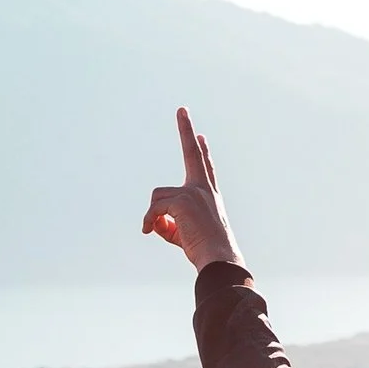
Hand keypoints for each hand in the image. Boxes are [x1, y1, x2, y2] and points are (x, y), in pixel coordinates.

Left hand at [143, 109, 239, 269]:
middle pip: (193, 153)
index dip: (202, 152)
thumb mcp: (183, 234)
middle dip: (186, 129)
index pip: (205, 168)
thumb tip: (153, 221)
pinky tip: (151, 232)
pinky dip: (149, 221)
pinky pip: (154, 208)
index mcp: (210, 196)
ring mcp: (194, 192)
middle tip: (182, 109)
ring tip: (162, 232)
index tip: (200, 136)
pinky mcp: (182, 200)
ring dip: (155, 215)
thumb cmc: (205, 251)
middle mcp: (204, 189)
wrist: (219, 258)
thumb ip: (168, 223)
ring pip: (158, 196)